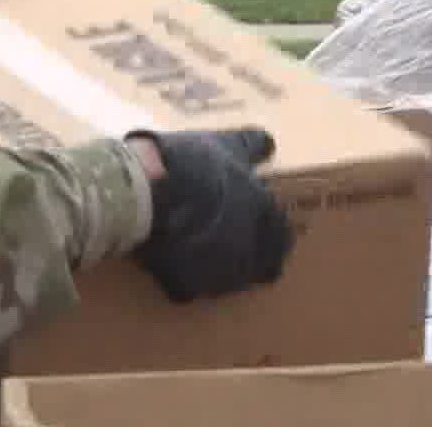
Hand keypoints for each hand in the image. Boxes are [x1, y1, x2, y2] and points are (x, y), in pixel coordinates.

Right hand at [124, 128, 293, 303]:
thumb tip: (269, 141)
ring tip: (201, 254)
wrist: (148, 190)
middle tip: (233, 246)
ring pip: (229, 282)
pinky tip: (171, 265)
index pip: (283, 237)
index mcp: (263, 215)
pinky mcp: (185, 286)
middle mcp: (249, 250)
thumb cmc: (190, 162)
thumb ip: (249, 145)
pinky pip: (188, 289)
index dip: (274, 234)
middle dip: (254, 260)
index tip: (264, 229)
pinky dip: (182, 280)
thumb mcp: (224, 143)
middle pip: (264, 268)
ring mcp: (219, 273)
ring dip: (219, 271)